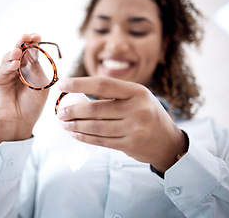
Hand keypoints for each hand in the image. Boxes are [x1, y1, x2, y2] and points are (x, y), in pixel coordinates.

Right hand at [0, 34, 48, 144]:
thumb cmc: (32, 105)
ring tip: (19, 51)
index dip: (34, 42)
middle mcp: (18, 67)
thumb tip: (33, 51)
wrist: (20, 121)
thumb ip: (36, 68)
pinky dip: (8, 65)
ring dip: (14, 52)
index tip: (37, 36)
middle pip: (20, 50)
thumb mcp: (41, 85)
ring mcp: (7, 72)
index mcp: (31, 67)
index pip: (32, 51)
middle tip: (26, 36)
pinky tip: (15, 64)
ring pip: (9, 57)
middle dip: (23, 42)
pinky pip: (3, 69)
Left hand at [57, 77, 186, 171]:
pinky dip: (84, 138)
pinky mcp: (129, 145)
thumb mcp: (137, 98)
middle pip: (96, 108)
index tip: (62, 84)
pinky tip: (75, 134)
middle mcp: (137, 109)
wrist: (168, 141)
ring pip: (96, 126)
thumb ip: (114, 95)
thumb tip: (78, 96)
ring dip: (76, 126)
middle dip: (73, 110)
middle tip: (60, 112)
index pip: (102, 85)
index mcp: (137, 91)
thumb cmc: (147, 114)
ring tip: (64, 124)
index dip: (79, 84)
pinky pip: (101, 141)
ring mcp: (134, 129)